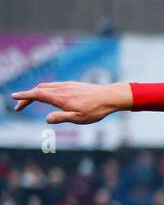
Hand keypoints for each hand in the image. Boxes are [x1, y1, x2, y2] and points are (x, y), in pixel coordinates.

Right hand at [11, 81, 131, 123]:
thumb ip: (61, 118)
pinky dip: (45, 90)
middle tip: (19, 106)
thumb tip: (46, 119)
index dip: (24, 96)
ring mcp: (66, 85)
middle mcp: (61, 89)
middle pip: (38, 90)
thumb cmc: (95, 110)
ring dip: (35, 93)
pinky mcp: (72, 85)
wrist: (110, 97)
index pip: (36, 95)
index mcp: (60, 98)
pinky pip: (54, 86)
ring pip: (46, 86)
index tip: (13, 97)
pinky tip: (48, 96)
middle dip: (27, 97)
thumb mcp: (79, 118)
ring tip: (30, 101)